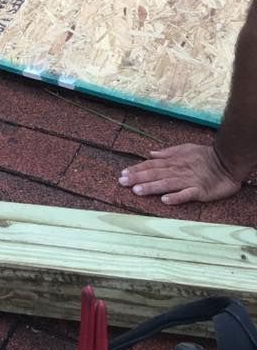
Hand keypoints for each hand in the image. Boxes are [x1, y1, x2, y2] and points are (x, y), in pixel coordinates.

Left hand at [119, 144, 241, 204]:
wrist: (227, 162)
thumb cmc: (205, 156)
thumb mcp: (185, 149)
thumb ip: (167, 152)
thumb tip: (151, 153)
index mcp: (173, 161)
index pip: (151, 165)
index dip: (137, 169)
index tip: (123, 173)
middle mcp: (178, 170)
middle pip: (155, 174)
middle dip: (137, 178)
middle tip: (122, 182)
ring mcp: (188, 181)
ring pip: (166, 184)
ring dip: (151, 187)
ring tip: (137, 191)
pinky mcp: (200, 191)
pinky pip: (186, 195)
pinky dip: (176, 197)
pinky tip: (165, 200)